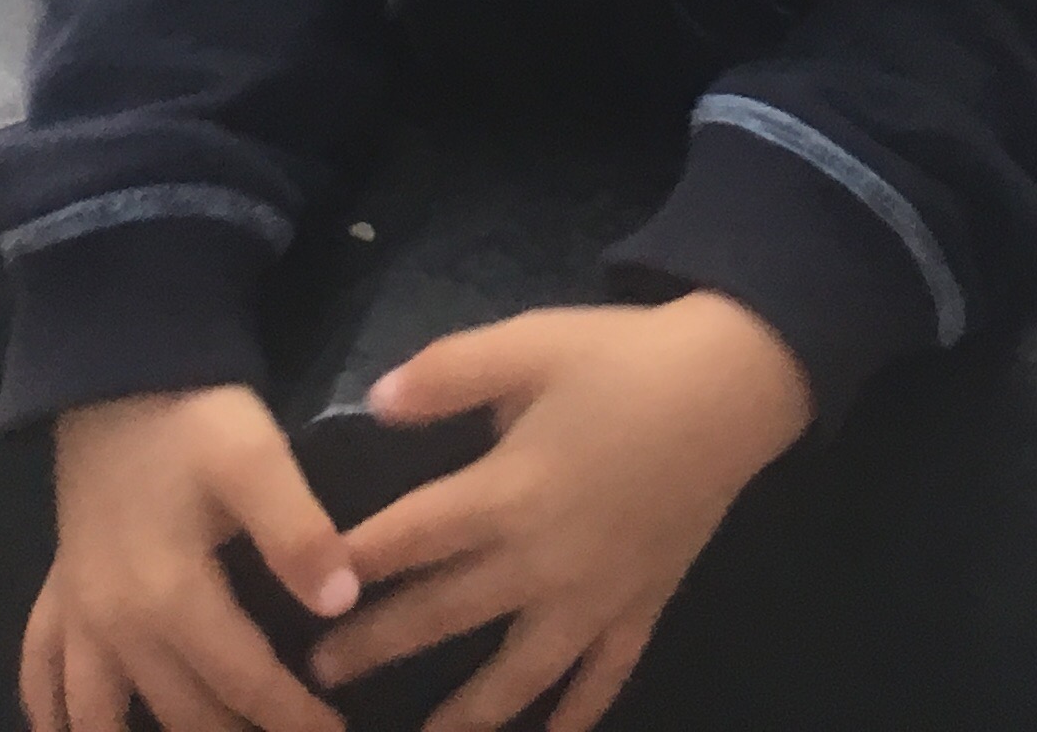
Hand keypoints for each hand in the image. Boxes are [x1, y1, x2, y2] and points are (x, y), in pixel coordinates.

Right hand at [26, 384, 359, 731]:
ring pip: (99, 712)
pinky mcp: (58, 589)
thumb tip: (341, 602)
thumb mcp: (257, 458)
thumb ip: (298, 533)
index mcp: (171, 599)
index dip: (292, 718)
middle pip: (181, 713)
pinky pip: (39, 669)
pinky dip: (50, 710)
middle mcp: (117, 624)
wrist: (113, 368)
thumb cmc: (191, 417)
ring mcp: (79, 612)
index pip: (244, 684)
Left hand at [313, 296, 811, 731]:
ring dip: (469, 713)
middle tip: (319, 677)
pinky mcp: (642, 605)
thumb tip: (372, 404)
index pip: (410, 538)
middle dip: (379, 645)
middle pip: (446, 613)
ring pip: (521, 671)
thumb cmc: (623, 359)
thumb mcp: (528, 341)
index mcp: (508, 492)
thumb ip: (446, 374)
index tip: (301, 590)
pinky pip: (605, 676)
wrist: (734, 384)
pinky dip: (578, 715)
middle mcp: (543, 560)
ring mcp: (596, 594)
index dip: (350, 563)